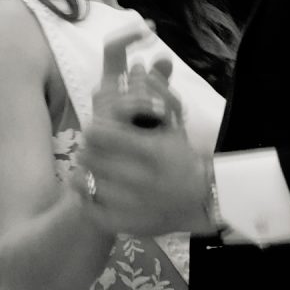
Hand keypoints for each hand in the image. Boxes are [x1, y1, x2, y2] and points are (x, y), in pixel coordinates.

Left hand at [79, 28, 212, 237]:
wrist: (203, 202)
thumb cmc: (183, 156)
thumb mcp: (173, 122)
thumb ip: (153, 94)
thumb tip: (137, 64)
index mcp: (153, 152)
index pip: (99, 133)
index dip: (95, 129)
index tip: (98, 129)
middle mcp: (142, 180)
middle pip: (89, 156)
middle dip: (90, 150)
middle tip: (95, 150)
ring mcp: (132, 206)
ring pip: (86, 180)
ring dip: (86, 172)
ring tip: (95, 169)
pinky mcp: (124, 225)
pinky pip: (89, 208)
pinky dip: (87, 197)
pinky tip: (94, 190)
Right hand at [94, 25, 182, 135]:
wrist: (129, 180)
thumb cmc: (141, 143)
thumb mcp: (155, 110)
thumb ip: (158, 84)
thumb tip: (164, 58)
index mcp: (112, 87)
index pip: (113, 50)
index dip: (129, 35)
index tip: (151, 29)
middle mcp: (102, 96)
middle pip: (136, 72)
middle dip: (157, 86)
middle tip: (167, 107)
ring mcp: (100, 113)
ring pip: (134, 91)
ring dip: (157, 102)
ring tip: (165, 119)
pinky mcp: (102, 130)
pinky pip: (130, 110)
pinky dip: (150, 112)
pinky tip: (161, 122)